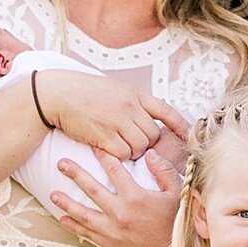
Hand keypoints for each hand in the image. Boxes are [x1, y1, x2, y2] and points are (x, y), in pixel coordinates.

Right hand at [35, 71, 188, 163]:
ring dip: (132, 151)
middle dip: (146, 143)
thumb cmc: (84, 92)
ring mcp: (118, 121)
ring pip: (140, 147)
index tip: (188, 135)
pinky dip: (119, 156)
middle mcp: (130, 107)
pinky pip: (122, 154)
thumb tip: (148, 120)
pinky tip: (108, 149)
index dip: (179, 125)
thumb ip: (132, 103)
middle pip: (152, 135)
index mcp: (135, 94)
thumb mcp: (114, 90)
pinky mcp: (104, 135)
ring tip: (118, 145)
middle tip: (131, 143)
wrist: (58, 94)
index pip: (165, 110)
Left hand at [49, 146, 180, 246]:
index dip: (103, 156)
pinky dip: (74, 226)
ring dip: (66, 203)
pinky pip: (87, 234)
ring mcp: (113, 230)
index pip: (115, 171)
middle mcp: (120, 213)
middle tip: (61, 164)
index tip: (93, 147)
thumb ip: (163, 171)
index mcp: (135, 197)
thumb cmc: (175, 223)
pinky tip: (63, 219)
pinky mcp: (110, 243)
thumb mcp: (177, 193)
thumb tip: (150, 154)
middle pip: (92, 189)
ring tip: (53, 194)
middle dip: (75, 174)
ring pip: (83, 214)